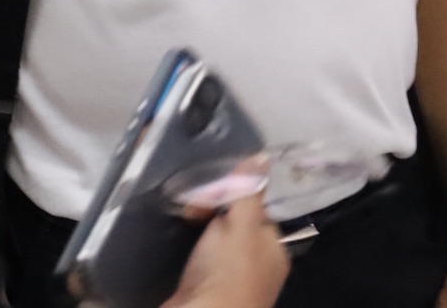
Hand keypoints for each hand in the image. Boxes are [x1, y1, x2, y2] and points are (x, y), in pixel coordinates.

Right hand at [165, 194, 288, 307]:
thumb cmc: (229, 271)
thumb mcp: (243, 223)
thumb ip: (249, 191)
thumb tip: (263, 156)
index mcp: (274, 249)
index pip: (256, 208)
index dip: (234, 195)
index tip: (209, 192)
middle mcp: (256, 266)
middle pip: (233, 223)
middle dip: (210, 211)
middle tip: (190, 210)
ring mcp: (229, 279)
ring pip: (213, 241)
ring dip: (196, 229)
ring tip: (179, 218)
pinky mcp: (204, 289)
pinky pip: (197, 258)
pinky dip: (186, 249)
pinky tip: (173, 241)